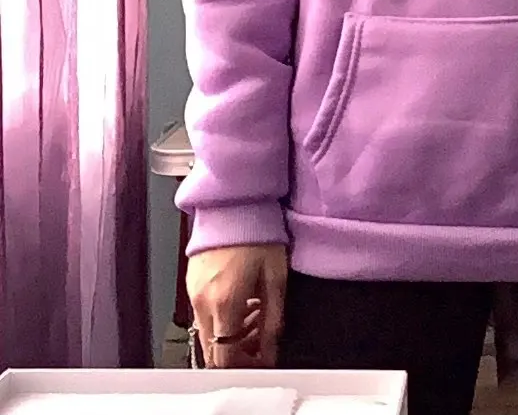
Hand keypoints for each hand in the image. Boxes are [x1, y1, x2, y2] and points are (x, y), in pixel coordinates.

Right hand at [187, 244, 287, 367]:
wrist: (233, 203)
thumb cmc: (257, 232)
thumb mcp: (275, 277)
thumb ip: (273, 319)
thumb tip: (271, 349)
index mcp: (224, 303)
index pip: (225, 357)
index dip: (244, 366)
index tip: (261, 360)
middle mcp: (202, 301)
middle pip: (213, 350)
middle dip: (237, 353)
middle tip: (261, 340)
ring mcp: (192, 292)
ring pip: (207, 333)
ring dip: (230, 336)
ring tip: (255, 316)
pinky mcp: (190, 282)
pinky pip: (202, 314)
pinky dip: (220, 318)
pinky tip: (242, 301)